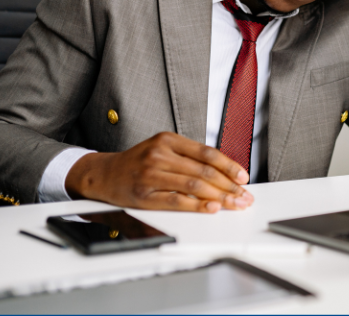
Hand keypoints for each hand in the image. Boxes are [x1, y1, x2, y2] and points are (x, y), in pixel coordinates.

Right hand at [65, 132, 252, 212]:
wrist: (104, 174)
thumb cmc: (138, 163)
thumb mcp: (163, 149)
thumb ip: (189, 157)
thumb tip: (224, 171)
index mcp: (168, 140)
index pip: (207, 153)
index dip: (229, 165)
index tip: (243, 177)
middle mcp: (160, 154)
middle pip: (204, 170)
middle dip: (229, 185)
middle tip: (244, 195)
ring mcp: (152, 174)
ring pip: (194, 185)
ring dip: (220, 196)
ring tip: (235, 204)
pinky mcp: (145, 194)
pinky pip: (177, 200)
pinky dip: (198, 205)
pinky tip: (212, 208)